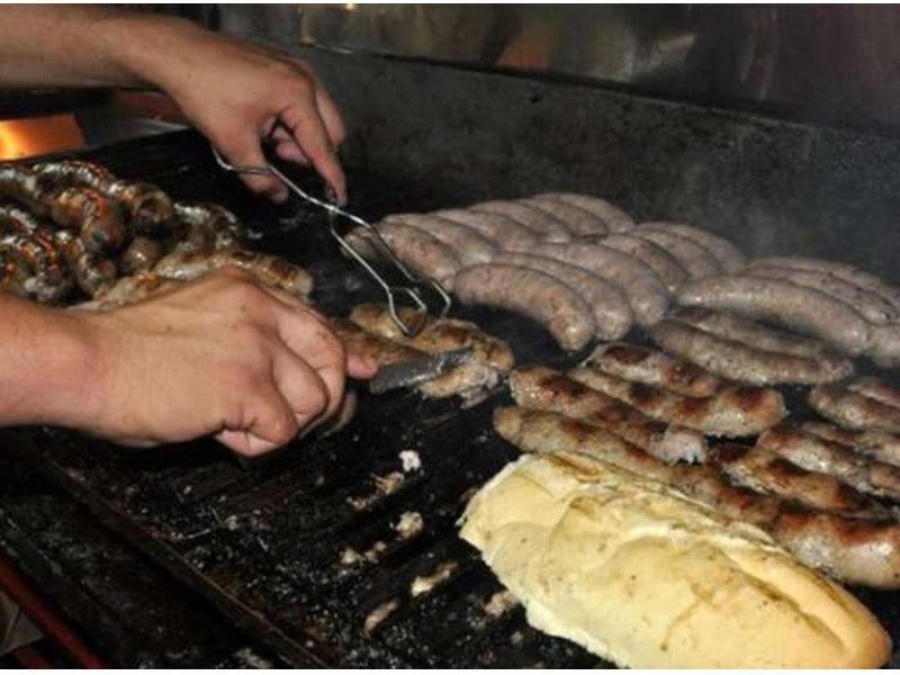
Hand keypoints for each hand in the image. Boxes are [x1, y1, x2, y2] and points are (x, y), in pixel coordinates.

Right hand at [72, 269, 375, 455]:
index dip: (344, 353)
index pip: (320, 321)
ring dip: (282, 424)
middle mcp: (262, 311)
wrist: (87, 362)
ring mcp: (258, 346)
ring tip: (233, 420)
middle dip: (323, 397)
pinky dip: (254, 444)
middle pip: (333, 358)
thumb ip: (259, 338)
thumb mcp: (203, 323)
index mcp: (250, 291)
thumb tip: (307, 362)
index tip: (363, 371)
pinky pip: (283, 431)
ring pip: (316, 400)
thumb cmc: (133, 351)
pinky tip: (218, 429)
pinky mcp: (246, 385)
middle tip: (289, 418)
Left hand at [151, 25, 347, 204]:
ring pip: (318, 118)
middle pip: (331, 130)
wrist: (179, 54)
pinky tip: (264, 123)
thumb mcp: (232, 142)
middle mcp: (305, 79)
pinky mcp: (285, 69)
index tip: (339, 198)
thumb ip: (260, 176)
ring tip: (266, 138)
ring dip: (299, 137)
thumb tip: (278, 196)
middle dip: (310, 152)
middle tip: (279, 157)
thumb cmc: (204, 89)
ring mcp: (297, 70)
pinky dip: (291, 121)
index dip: (332, 176)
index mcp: (297, 94)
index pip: (324, 145)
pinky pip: (304, 104)